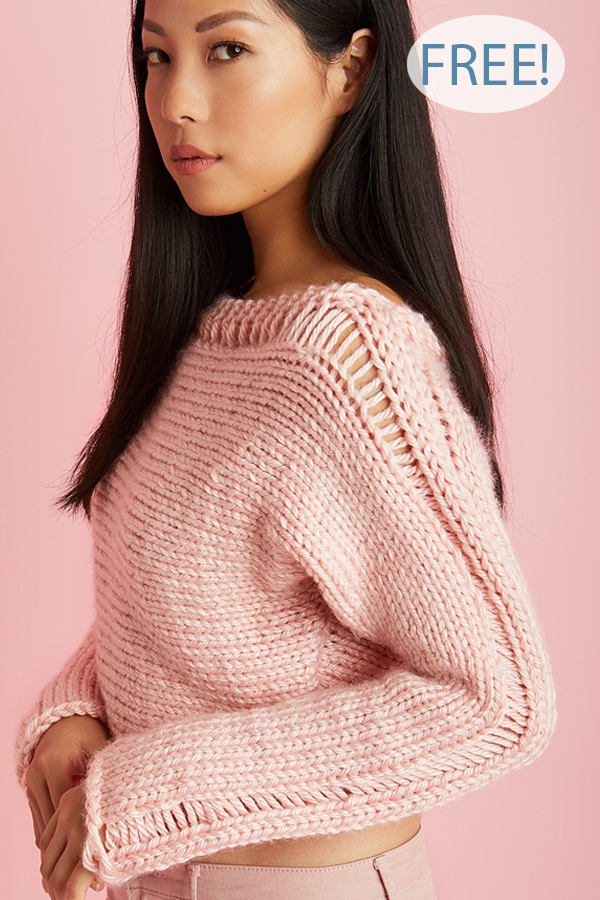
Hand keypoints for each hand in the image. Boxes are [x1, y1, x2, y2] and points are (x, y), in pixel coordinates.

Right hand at [25, 715, 109, 893]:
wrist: (67, 720)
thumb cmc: (92, 736)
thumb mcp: (103, 755)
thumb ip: (107, 784)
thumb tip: (119, 821)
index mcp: (59, 763)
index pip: (67, 812)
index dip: (82, 841)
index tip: (98, 864)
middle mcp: (39, 773)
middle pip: (52, 825)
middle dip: (70, 853)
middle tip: (91, 879)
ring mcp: (31, 781)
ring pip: (43, 828)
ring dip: (59, 852)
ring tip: (80, 874)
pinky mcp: (29, 788)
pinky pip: (40, 821)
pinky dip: (52, 840)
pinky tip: (69, 858)